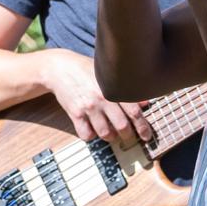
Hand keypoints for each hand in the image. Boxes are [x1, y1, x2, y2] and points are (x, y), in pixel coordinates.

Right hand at [41, 50, 156, 147]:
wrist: (60, 68)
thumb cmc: (86, 70)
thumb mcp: (107, 75)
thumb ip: (126, 89)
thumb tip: (144, 103)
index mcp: (114, 88)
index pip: (134, 111)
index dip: (142, 126)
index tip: (146, 135)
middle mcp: (102, 98)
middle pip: (122, 126)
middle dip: (128, 135)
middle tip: (129, 137)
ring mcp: (88, 107)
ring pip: (105, 133)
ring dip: (110, 137)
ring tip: (111, 134)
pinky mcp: (74, 114)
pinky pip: (86, 134)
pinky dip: (91, 136)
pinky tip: (92, 130)